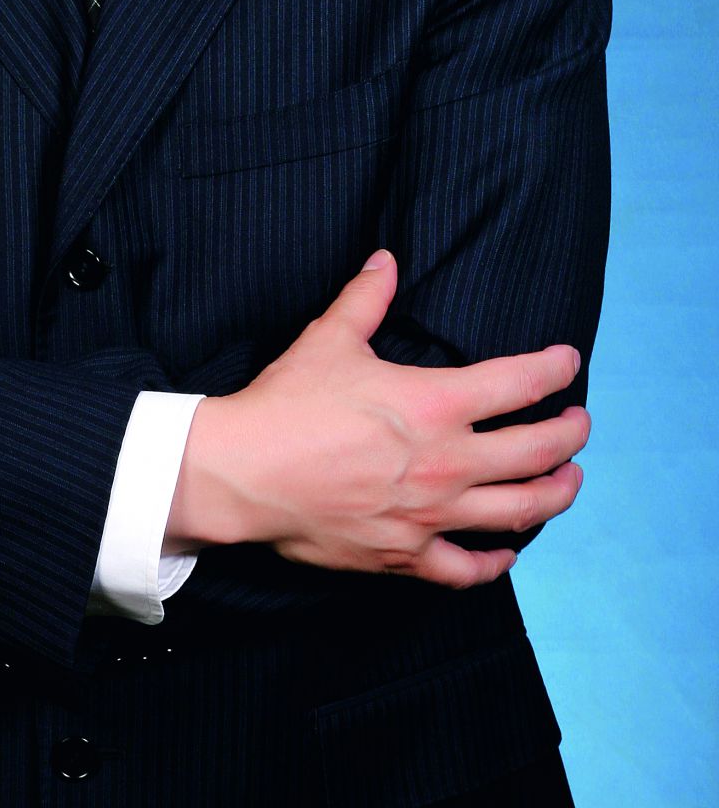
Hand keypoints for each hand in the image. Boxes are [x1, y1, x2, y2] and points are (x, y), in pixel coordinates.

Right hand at [166, 249, 589, 589]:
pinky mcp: (408, 554)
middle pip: (536, 452)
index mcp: (435, 404)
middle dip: (569, 435)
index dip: (552, 370)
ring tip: (570, 481)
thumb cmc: (288, 403)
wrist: (247, 473)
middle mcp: (447, 462)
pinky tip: (507, 550)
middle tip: (580, 424)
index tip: (569, 362)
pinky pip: (468, 568)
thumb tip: (385, 260)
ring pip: (519, 511)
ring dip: (555, 495)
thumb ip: (366, 298)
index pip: (517, 384)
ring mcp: (432, 514)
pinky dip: (496, 560)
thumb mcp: (329, 339)